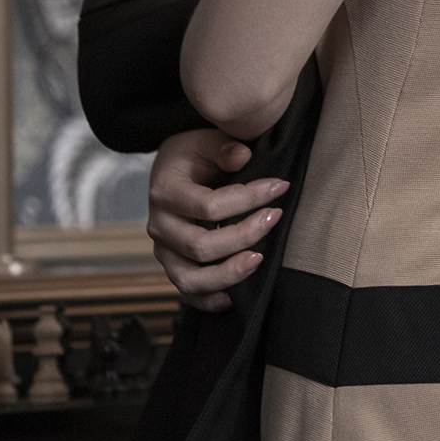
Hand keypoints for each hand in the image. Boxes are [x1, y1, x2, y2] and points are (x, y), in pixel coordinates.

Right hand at [146, 128, 290, 312]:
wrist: (175, 171)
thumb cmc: (195, 155)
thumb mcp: (206, 140)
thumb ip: (223, 146)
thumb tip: (241, 156)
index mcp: (165, 191)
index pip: (208, 205)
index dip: (248, 198)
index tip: (279, 186)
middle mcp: (159, 225)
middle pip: (200, 246)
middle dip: (245, 235)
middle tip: (275, 218)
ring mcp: (164, 251)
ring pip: (190, 279)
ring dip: (229, 274)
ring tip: (259, 259)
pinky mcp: (174, 267)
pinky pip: (189, 295)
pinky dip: (212, 300)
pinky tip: (237, 294)